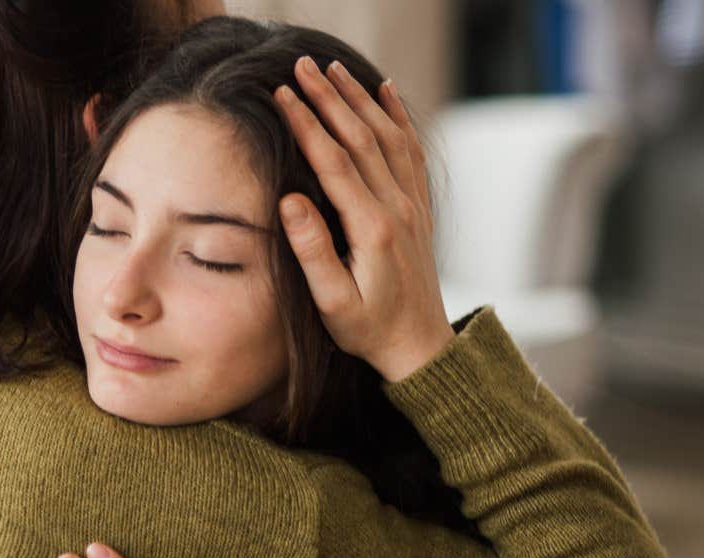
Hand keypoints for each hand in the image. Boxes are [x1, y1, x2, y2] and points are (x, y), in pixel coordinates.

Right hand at [275, 56, 454, 381]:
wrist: (420, 346)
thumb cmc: (369, 330)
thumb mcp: (333, 303)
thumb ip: (313, 251)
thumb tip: (290, 200)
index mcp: (372, 229)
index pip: (335, 163)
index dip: (307, 125)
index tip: (283, 95)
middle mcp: (397, 208)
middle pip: (361, 138)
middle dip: (329, 98)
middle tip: (301, 66)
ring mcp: (412, 204)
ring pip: (387, 136)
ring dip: (359, 98)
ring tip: (333, 68)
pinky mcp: (418, 207)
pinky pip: (410, 150)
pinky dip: (397, 116)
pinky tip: (384, 91)